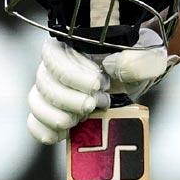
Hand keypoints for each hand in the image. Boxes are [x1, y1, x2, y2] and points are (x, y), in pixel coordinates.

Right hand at [26, 31, 177, 144]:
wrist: (133, 82)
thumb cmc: (136, 65)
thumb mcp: (146, 59)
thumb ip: (138, 60)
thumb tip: (118, 64)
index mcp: (73, 45)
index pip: (54, 56)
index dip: (71, 74)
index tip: (97, 85)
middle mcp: (54, 66)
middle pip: (44, 82)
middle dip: (70, 99)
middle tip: (95, 104)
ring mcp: (50, 89)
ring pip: (36, 102)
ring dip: (57, 116)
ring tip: (82, 118)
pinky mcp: (52, 112)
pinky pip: (34, 122)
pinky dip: (43, 130)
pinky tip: (62, 134)